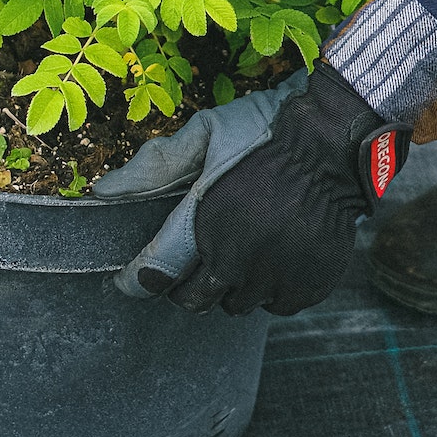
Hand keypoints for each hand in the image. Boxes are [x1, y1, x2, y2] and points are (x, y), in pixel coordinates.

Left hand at [93, 62, 409, 316]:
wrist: (334, 139)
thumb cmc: (264, 131)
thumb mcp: (206, 134)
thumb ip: (154, 166)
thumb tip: (102, 191)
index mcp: (206, 221)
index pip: (155, 272)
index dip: (135, 280)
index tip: (128, 279)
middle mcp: (238, 257)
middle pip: (194, 300)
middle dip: (183, 286)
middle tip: (190, 262)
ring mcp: (276, 275)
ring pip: (236, 303)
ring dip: (230, 285)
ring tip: (240, 248)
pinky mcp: (309, 284)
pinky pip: (276, 305)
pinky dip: (270, 289)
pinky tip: (273, 255)